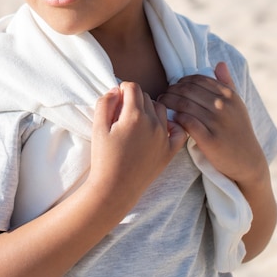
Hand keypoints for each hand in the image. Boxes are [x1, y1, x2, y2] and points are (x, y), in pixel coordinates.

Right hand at [88, 81, 186, 209]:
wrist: (114, 189)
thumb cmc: (103, 158)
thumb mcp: (98, 127)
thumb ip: (105, 103)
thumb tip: (116, 90)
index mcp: (134, 115)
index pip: (133, 87)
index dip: (123, 88)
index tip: (117, 98)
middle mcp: (153, 123)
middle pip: (146, 97)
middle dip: (134, 99)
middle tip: (122, 113)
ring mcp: (163, 137)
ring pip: (161, 109)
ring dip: (150, 109)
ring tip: (137, 120)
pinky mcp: (169, 151)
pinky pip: (178, 130)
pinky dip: (171, 125)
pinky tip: (160, 128)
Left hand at [158, 63, 266, 185]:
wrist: (248, 161)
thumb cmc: (239, 130)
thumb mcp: (238, 105)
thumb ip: (228, 83)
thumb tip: (220, 63)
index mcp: (229, 95)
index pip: (198, 80)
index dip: (182, 81)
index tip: (174, 86)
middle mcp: (223, 106)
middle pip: (188, 90)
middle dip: (171, 90)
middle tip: (163, 95)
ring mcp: (217, 123)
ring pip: (185, 105)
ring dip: (169, 102)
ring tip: (162, 105)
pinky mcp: (210, 140)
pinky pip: (187, 123)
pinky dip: (176, 119)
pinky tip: (170, 119)